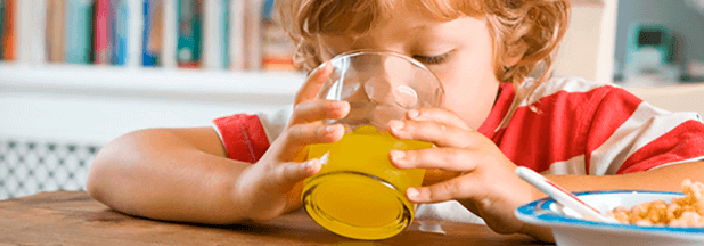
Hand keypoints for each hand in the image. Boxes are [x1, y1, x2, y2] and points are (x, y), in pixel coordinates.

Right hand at [235, 62, 349, 220]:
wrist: (254, 195)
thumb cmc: (289, 170)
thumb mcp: (308, 151)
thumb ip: (328, 142)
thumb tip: (362, 133)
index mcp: (297, 128)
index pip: (304, 99)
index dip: (314, 81)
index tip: (329, 65)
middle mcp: (287, 136)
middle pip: (301, 113)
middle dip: (322, 106)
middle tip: (345, 106)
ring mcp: (279, 155)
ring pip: (294, 136)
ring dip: (317, 132)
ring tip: (338, 132)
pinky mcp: (275, 177)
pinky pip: (288, 171)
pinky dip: (303, 167)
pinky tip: (318, 165)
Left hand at [388, 108, 534, 234]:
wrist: (528, 203)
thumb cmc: (494, 187)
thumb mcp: (466, 171)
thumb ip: (442, 166)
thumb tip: (410, 164)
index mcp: (473, 139)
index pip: (449, 118)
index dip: (428, 113)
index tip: (407, 113)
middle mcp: (478, 145)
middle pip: (443, 131)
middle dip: (415, 129)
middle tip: (392, 129)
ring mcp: (483, 163)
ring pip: (446, 156)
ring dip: (417, 157)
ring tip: (394, 159)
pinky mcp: (486, 183)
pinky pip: (453, 186)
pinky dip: (431, 191)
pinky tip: (413, 194)